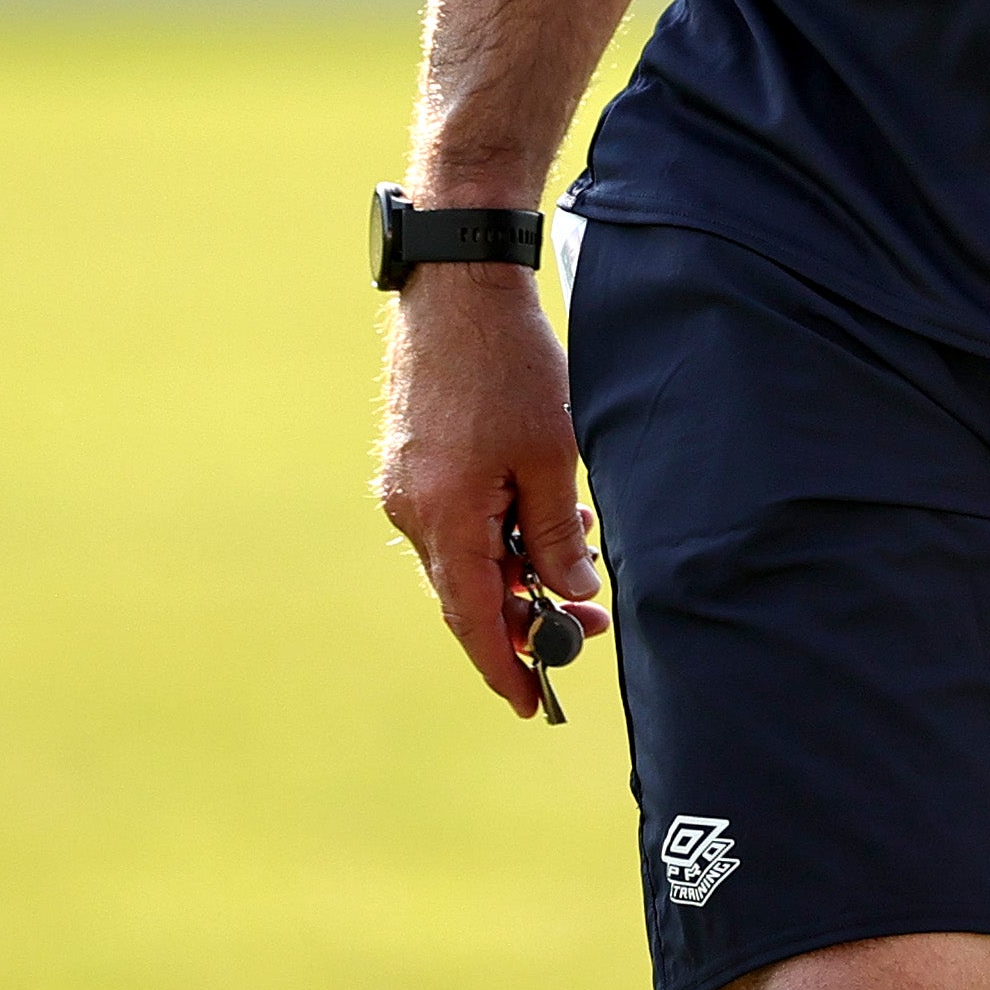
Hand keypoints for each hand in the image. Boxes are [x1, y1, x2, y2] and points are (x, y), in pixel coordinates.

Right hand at [375, 263, 609, 719]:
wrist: (457, 288)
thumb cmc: (508, 367)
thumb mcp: (550, 455)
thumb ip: (556, 533)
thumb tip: (571, 594)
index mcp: (445, 518)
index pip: (474, 619)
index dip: (504, 665)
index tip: (529, 702)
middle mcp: (411, 512)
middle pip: (468, 594)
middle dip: (525, 615)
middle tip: (586, 622)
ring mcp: (404, 487)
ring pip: (463, 557)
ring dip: (515, 567)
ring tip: (575, 550)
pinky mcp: (409, 463)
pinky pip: (453, 522)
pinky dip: (495, 531)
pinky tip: (539, 512)